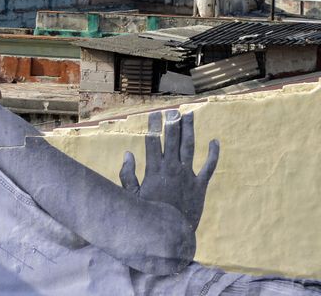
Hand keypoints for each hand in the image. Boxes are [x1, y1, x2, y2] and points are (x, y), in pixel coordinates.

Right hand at [119, 110, 218, 229]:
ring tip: (189, 114)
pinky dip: (213, 154)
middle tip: (173, 109)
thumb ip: (128, 175)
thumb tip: (128, 154)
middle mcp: (172, 169)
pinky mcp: (200, 186)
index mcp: (155, 170)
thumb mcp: (133, 197)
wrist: (172, 235)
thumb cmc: (149, 215)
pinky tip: (215, 141)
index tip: (155, 113)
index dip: (154, 126)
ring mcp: (188, 176)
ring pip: (190, 147)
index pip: (154, 142)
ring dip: (190, 130)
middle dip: (173, 123)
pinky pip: (209, 167)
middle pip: (173, 140)